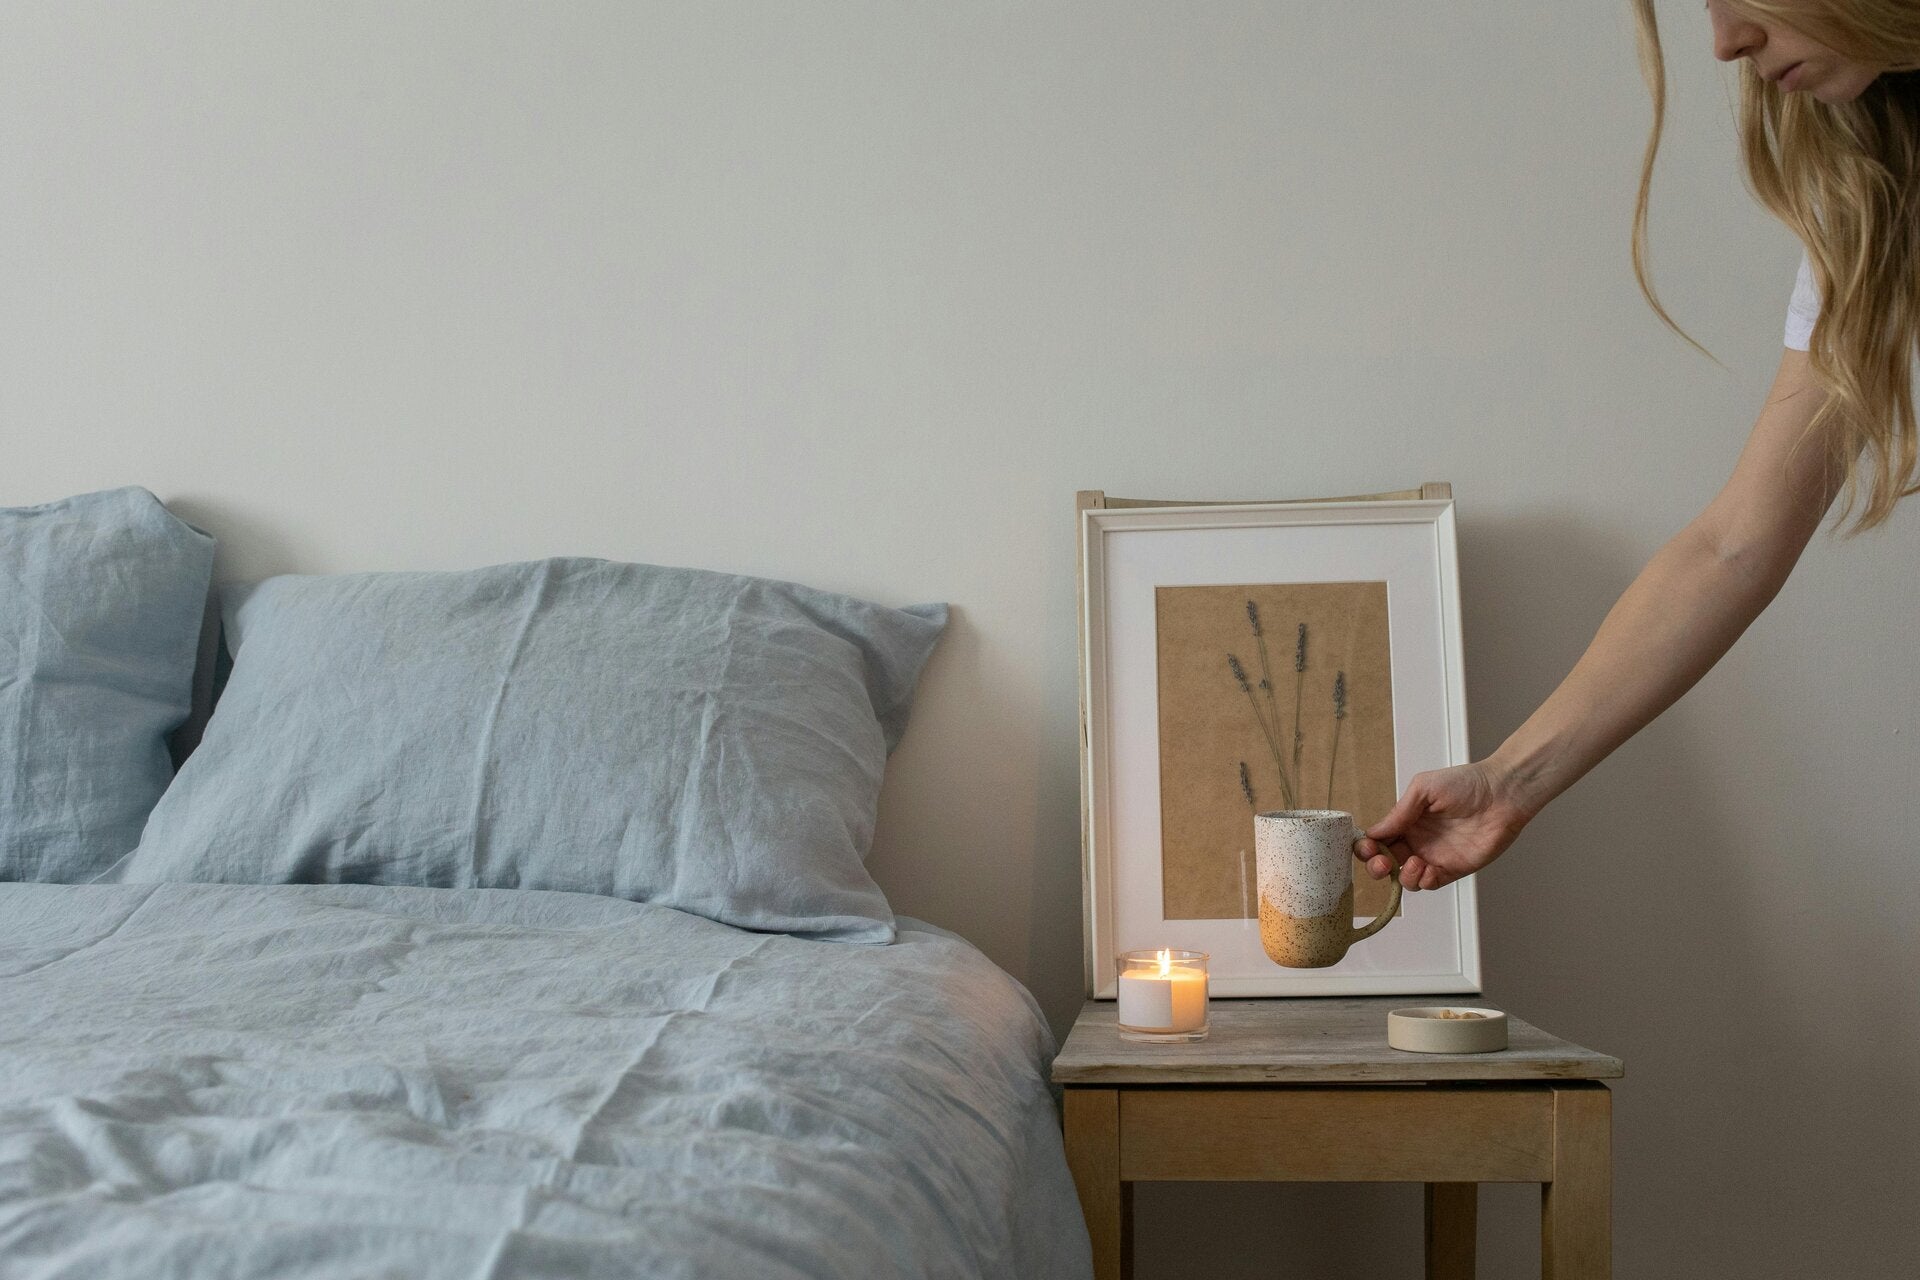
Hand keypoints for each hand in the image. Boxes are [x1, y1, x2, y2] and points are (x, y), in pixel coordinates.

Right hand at [1353, 761, 1534, 890]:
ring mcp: (1434, 856)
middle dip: (1377, 866)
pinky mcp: (1453, 869)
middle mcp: (1417, 840)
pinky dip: (1423, 881)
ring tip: (1414, 862)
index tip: (1367, 847)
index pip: (1378, 839)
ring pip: (1406, 878)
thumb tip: (1374, 832)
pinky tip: (1427, 869)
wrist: (1502, 794)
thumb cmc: (1466, 783)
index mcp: (1407, 821)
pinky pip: (1430, 883)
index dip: (1367, 846)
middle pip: (1386, 862)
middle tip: (1382, 863)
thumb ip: (1399, 812)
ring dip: (1403, 876)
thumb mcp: (1424, 788)